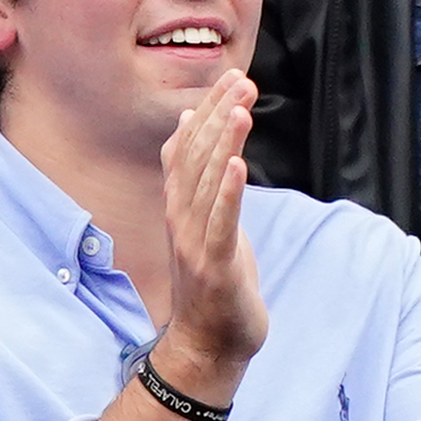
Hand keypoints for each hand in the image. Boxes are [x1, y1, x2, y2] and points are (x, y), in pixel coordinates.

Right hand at [154, 73, 268, 393]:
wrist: (208, 343)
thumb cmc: (213, 280)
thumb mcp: (204, 219)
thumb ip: (196, 175)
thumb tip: (188, 124)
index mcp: (179, 205)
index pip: (187, 146)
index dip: (206, 110)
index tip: (229, 78)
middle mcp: (180, 217)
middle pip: (196, 156)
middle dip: (219, 116)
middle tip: (241, 81)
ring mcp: (195, 241)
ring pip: (206, 182)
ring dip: (223, 143)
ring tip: (240, 109)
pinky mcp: (215, 264)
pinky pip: (221, 222)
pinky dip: (228, 192)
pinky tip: (237, 164)